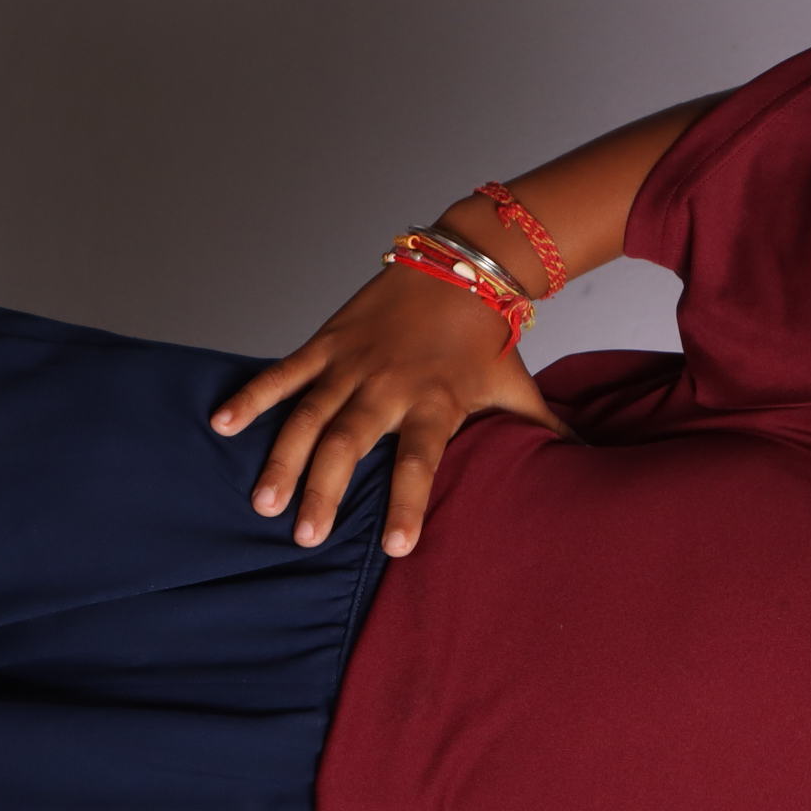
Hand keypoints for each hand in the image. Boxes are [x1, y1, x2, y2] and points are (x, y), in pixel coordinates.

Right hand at [211, 261, 570, 558]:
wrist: (461, 262)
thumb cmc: (486, 336)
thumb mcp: (515, 387)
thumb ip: (543, 431)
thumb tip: (589, 465)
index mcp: (436, 402)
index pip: (421, 462)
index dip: (409, 503)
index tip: (397, 548)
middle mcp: (390, 386)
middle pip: (351, 443)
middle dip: (325, 489)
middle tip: (304, 537)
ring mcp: (353, 363)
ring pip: (309, 415)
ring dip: (282, 458)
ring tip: (263, 502)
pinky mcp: (326, 341)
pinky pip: (283, 372)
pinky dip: (252, 396)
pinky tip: (221, 425)